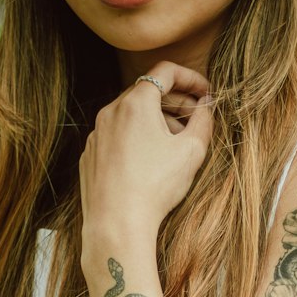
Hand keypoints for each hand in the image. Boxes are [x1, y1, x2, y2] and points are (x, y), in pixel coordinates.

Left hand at [79, 62, 213, 240]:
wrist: (116, 225)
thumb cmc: (155, 186)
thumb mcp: (191, 151)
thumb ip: (204, 120)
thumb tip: (206, 105)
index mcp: (136, 103)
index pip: (165, 72)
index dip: (191, 77)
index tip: (206, 93)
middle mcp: (110, 112)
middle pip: (147, 92)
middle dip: (176, 100)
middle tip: (196, 116)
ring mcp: (96, 134)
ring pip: (131, 114)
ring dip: (156, 120)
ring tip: (176, 141)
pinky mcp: (90, 155)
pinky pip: (116, 135)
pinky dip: (136, 137)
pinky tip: (150, 160)